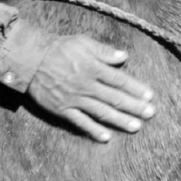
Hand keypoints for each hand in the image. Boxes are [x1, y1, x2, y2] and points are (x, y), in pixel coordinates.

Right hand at [27, 36, 155, 142]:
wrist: (30, 60)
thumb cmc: (58, 48)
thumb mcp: (82, 42)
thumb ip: (104, 51)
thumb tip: (124, 56)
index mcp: (92, 67)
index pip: (119, 80)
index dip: (135, 88)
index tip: (149, 96)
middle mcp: (86, 85)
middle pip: (114, 97)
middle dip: (134, 106)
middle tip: (150, 114)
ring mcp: (74, 99)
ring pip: (101, 111)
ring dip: (120, 119)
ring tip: (136, 126)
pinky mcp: (63, 109)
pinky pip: (80, 122)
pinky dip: (93, 130)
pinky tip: (106, 137)